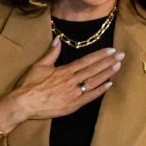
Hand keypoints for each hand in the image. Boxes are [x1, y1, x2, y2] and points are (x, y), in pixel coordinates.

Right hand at [0, 39, 124, 127]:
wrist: (24, 103)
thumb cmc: (30, 84)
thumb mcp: (40, 65)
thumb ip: (52, 53)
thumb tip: (58, 39)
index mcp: (64, 71)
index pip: (86, 61)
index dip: (100, 55)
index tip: (111, 50)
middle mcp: (71, 82)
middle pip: (93, 70)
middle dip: (108, 62)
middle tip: (121, 56)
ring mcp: (73, 94)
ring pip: (94, 82)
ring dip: (107, 74)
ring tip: (118, 67)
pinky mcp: (72, 106)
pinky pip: (89, 98)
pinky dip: (100, 91)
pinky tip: (109, 85)